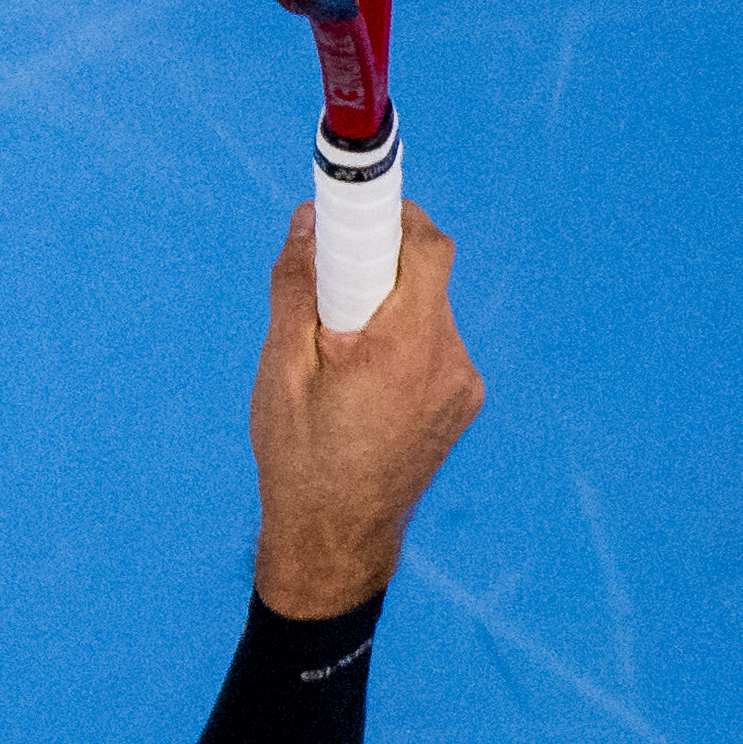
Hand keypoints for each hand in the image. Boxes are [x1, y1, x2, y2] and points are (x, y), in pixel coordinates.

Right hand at [251, 196, 485, 617]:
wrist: (336, 540)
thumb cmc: (301, 458)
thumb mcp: (280, 368)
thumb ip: (298, 287)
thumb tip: (310, 222)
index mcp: (403, 348)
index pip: (425, 248)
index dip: (395, 216)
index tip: (360, 204)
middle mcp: (448, 363)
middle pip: (424, 277)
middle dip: (377, 269)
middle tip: (328, 289)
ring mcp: (462, 387)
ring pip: (427, 313)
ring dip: (386, 311)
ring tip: (337, 356)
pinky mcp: (462, 404)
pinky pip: (432, 347)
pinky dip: (399, 344)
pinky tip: (360, 385)